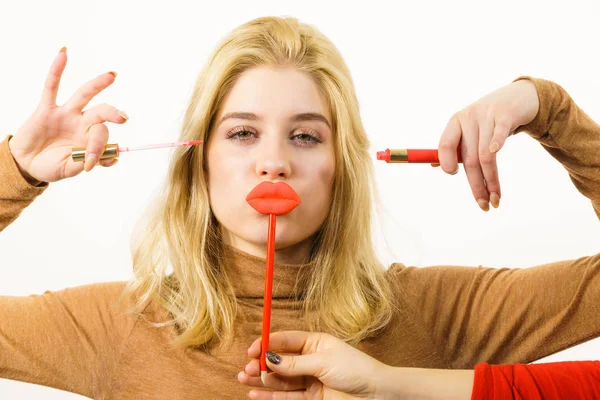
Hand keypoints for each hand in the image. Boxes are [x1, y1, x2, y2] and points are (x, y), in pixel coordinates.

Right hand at [7, 47, 127, 183]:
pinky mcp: (46, 108)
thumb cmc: (51, 166)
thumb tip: (109, 159)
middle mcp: (82, 123)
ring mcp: (66, 114)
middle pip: (101, 113)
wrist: (26, 164)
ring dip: (98, 84)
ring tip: (112, 75)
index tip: (91, 165)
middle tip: (123, 118)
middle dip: (112, 114)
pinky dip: (56, 70)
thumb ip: (83, 163)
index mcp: (91, 138)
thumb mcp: (68, 169)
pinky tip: (64, 53)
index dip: (99, 149)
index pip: (102, 137)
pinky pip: (51, 86)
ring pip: (84, 95)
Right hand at [238, 331, 388, 398]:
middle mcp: (309, 360)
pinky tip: (254, 393)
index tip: (252, 349)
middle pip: (279, 361)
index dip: (267, 343)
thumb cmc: (356, 370)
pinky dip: (270, 396)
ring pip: (280, 379)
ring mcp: (309, 380)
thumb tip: (270, 358)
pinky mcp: (311, 398)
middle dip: (261, 364)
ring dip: (262, 379)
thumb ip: (295, 363)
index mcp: (314, 343)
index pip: (285, 340)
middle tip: (246, 368)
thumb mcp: (323, 362)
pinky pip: (286, 396)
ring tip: (243, 379)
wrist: (377, 394)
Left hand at [437, 79, 538, 210]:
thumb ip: (455, 146)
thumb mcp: (468, 129)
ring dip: (491, 181)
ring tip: (496, 199)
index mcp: (455, 123)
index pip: (444, 146)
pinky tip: (496, 158)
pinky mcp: (506, 116)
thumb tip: (435, 166)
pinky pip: (499, 133)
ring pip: (485, 155)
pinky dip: (496, 145)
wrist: (517, 97)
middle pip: (468, 158)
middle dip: (476, 185)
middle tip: (483, 205)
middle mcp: (468, 119)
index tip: (455, 176)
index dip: (447, 163)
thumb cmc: (488, 119)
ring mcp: (487, 116)